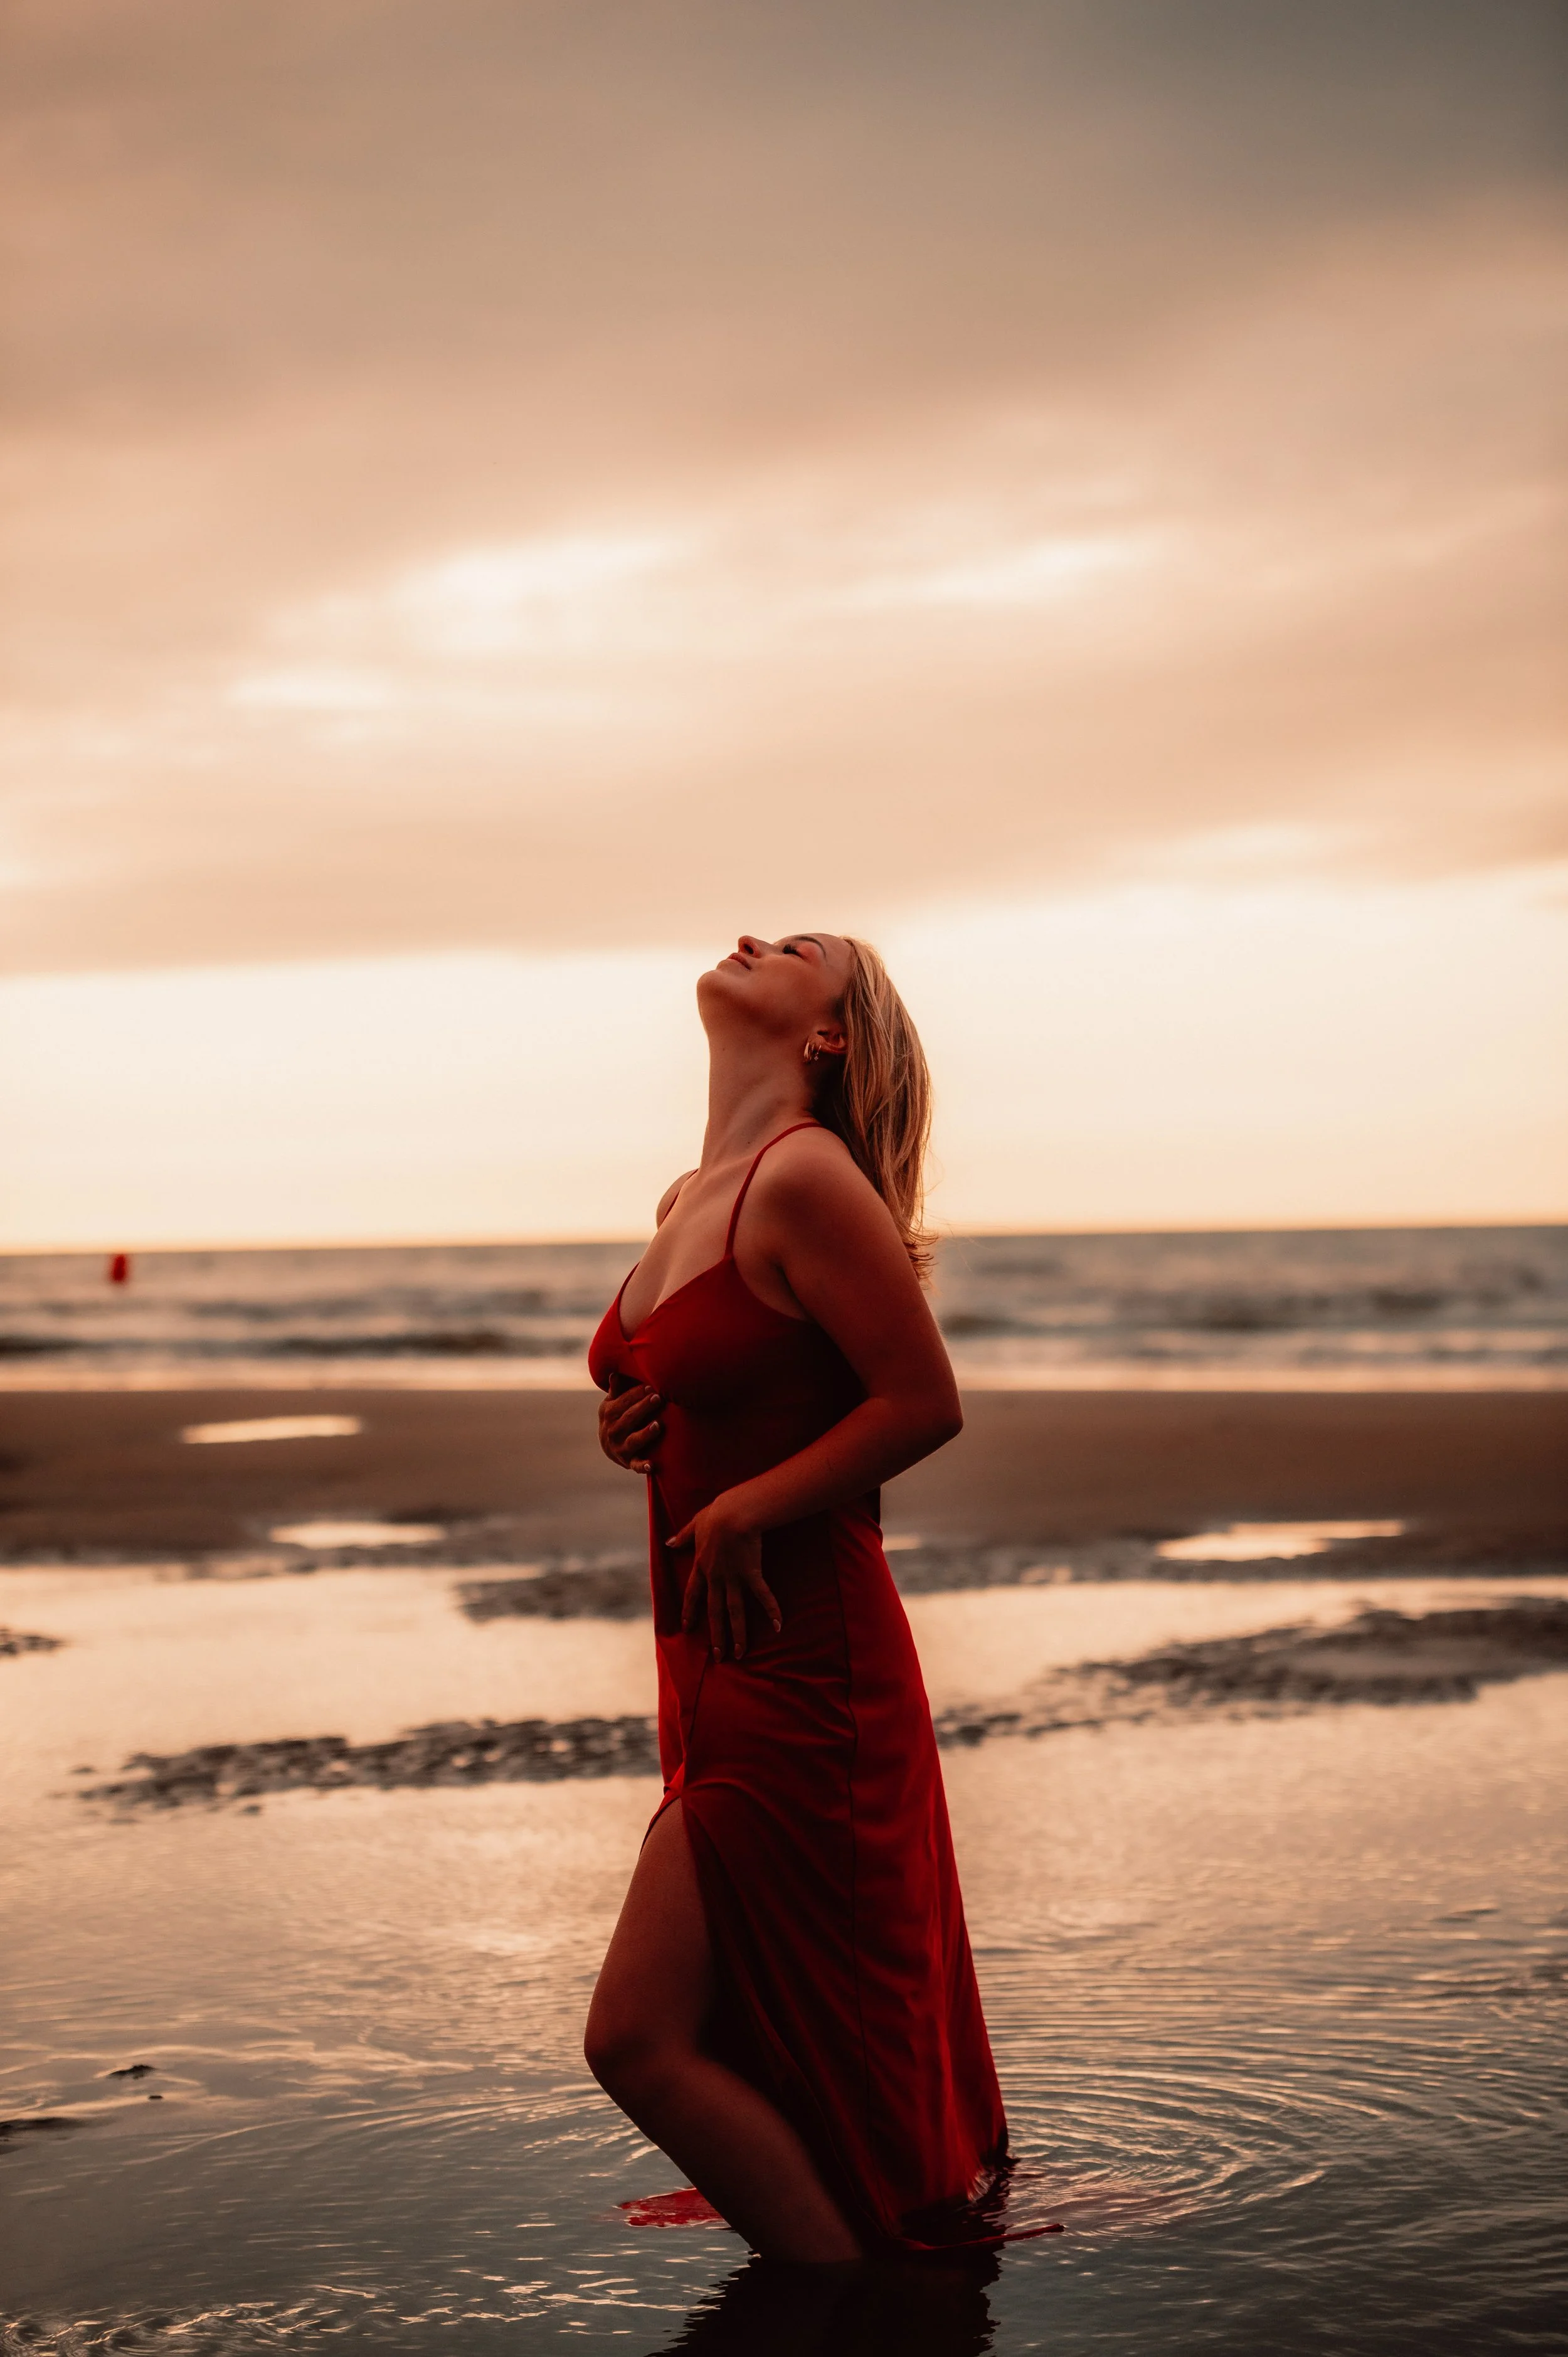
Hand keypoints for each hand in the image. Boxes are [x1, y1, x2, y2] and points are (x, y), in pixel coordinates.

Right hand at [598, 1380, 662, 1473]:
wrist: (610, 1446)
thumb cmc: (617, 1416)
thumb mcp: (613, 1403)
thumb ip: (617, 1390)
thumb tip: (615, 1374)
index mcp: (607, 1413)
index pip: (621, 1402)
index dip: (635, 1394)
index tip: (650, 1386)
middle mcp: (612, 1431)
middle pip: (628, 1418)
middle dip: (643, 1408)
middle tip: (658, 1398)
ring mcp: (620, 1447)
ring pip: (633, 1441)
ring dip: (645, 1434)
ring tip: (658, 1425)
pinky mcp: (629, 1462)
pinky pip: (636, 1465)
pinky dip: (643, 1466)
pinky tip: (652, 1465)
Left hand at [667, 1500, 781, 1662]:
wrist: (733, 1513)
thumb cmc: (716, 1514)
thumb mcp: (695, 1524)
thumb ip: (683, 1536)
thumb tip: (668, 1543)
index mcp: (701, 1566)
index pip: (692, 1594)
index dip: (690, 1612)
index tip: (687, 1628)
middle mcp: (716, 1577)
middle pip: (714, 1611)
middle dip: (716, 1635)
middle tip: (718, 1656)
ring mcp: (734, 1577)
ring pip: (735, 1611)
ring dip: (738, 1633)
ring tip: (741, 1653)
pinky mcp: (751, 1573)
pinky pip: (762, 1595)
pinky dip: (771, 1610)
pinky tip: (778, 1626)